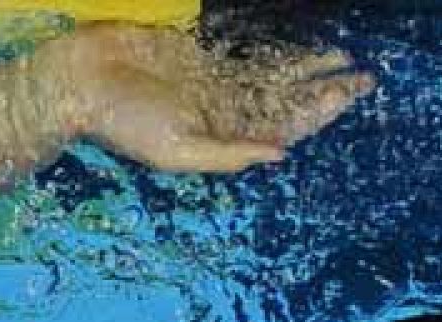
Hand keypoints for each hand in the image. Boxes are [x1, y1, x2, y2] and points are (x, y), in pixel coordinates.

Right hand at [35, 24, 373, 172]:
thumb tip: (281, 155)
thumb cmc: (122, 122)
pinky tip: (293, 46)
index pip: (286, 121)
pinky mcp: (193, 56)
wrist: (76, 83)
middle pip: (287, 98)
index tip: (354, 91)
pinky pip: (241, 53)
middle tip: (365, 76)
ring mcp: (210, 81)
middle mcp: (224, 108)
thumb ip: (229, 154)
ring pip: (270, 74)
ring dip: (305, 67)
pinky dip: (269, 50)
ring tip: (340, 58)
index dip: (321, 108)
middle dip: (325, 88)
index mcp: (225, 133)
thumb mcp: (178, 150)